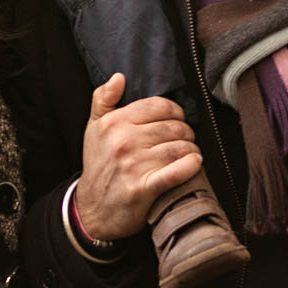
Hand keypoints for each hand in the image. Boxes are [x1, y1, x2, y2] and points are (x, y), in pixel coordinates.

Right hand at [74, 74, 201, 242]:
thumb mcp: (93, 129)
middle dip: (185, 132)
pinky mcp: (144, 188)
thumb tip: (118, 77)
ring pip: (179, 147)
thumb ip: (103, 99)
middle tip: (184, 140)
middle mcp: (123, 141)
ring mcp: (134, 165)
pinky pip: (177, 171)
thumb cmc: (98, 166)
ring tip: (189, 153)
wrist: (92, 210)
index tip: (176, 120)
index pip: (159, 105)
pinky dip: (191, 165)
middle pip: (173, 126)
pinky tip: (195, 163)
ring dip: (191, 150)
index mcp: (113, 123)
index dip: (174, 111)